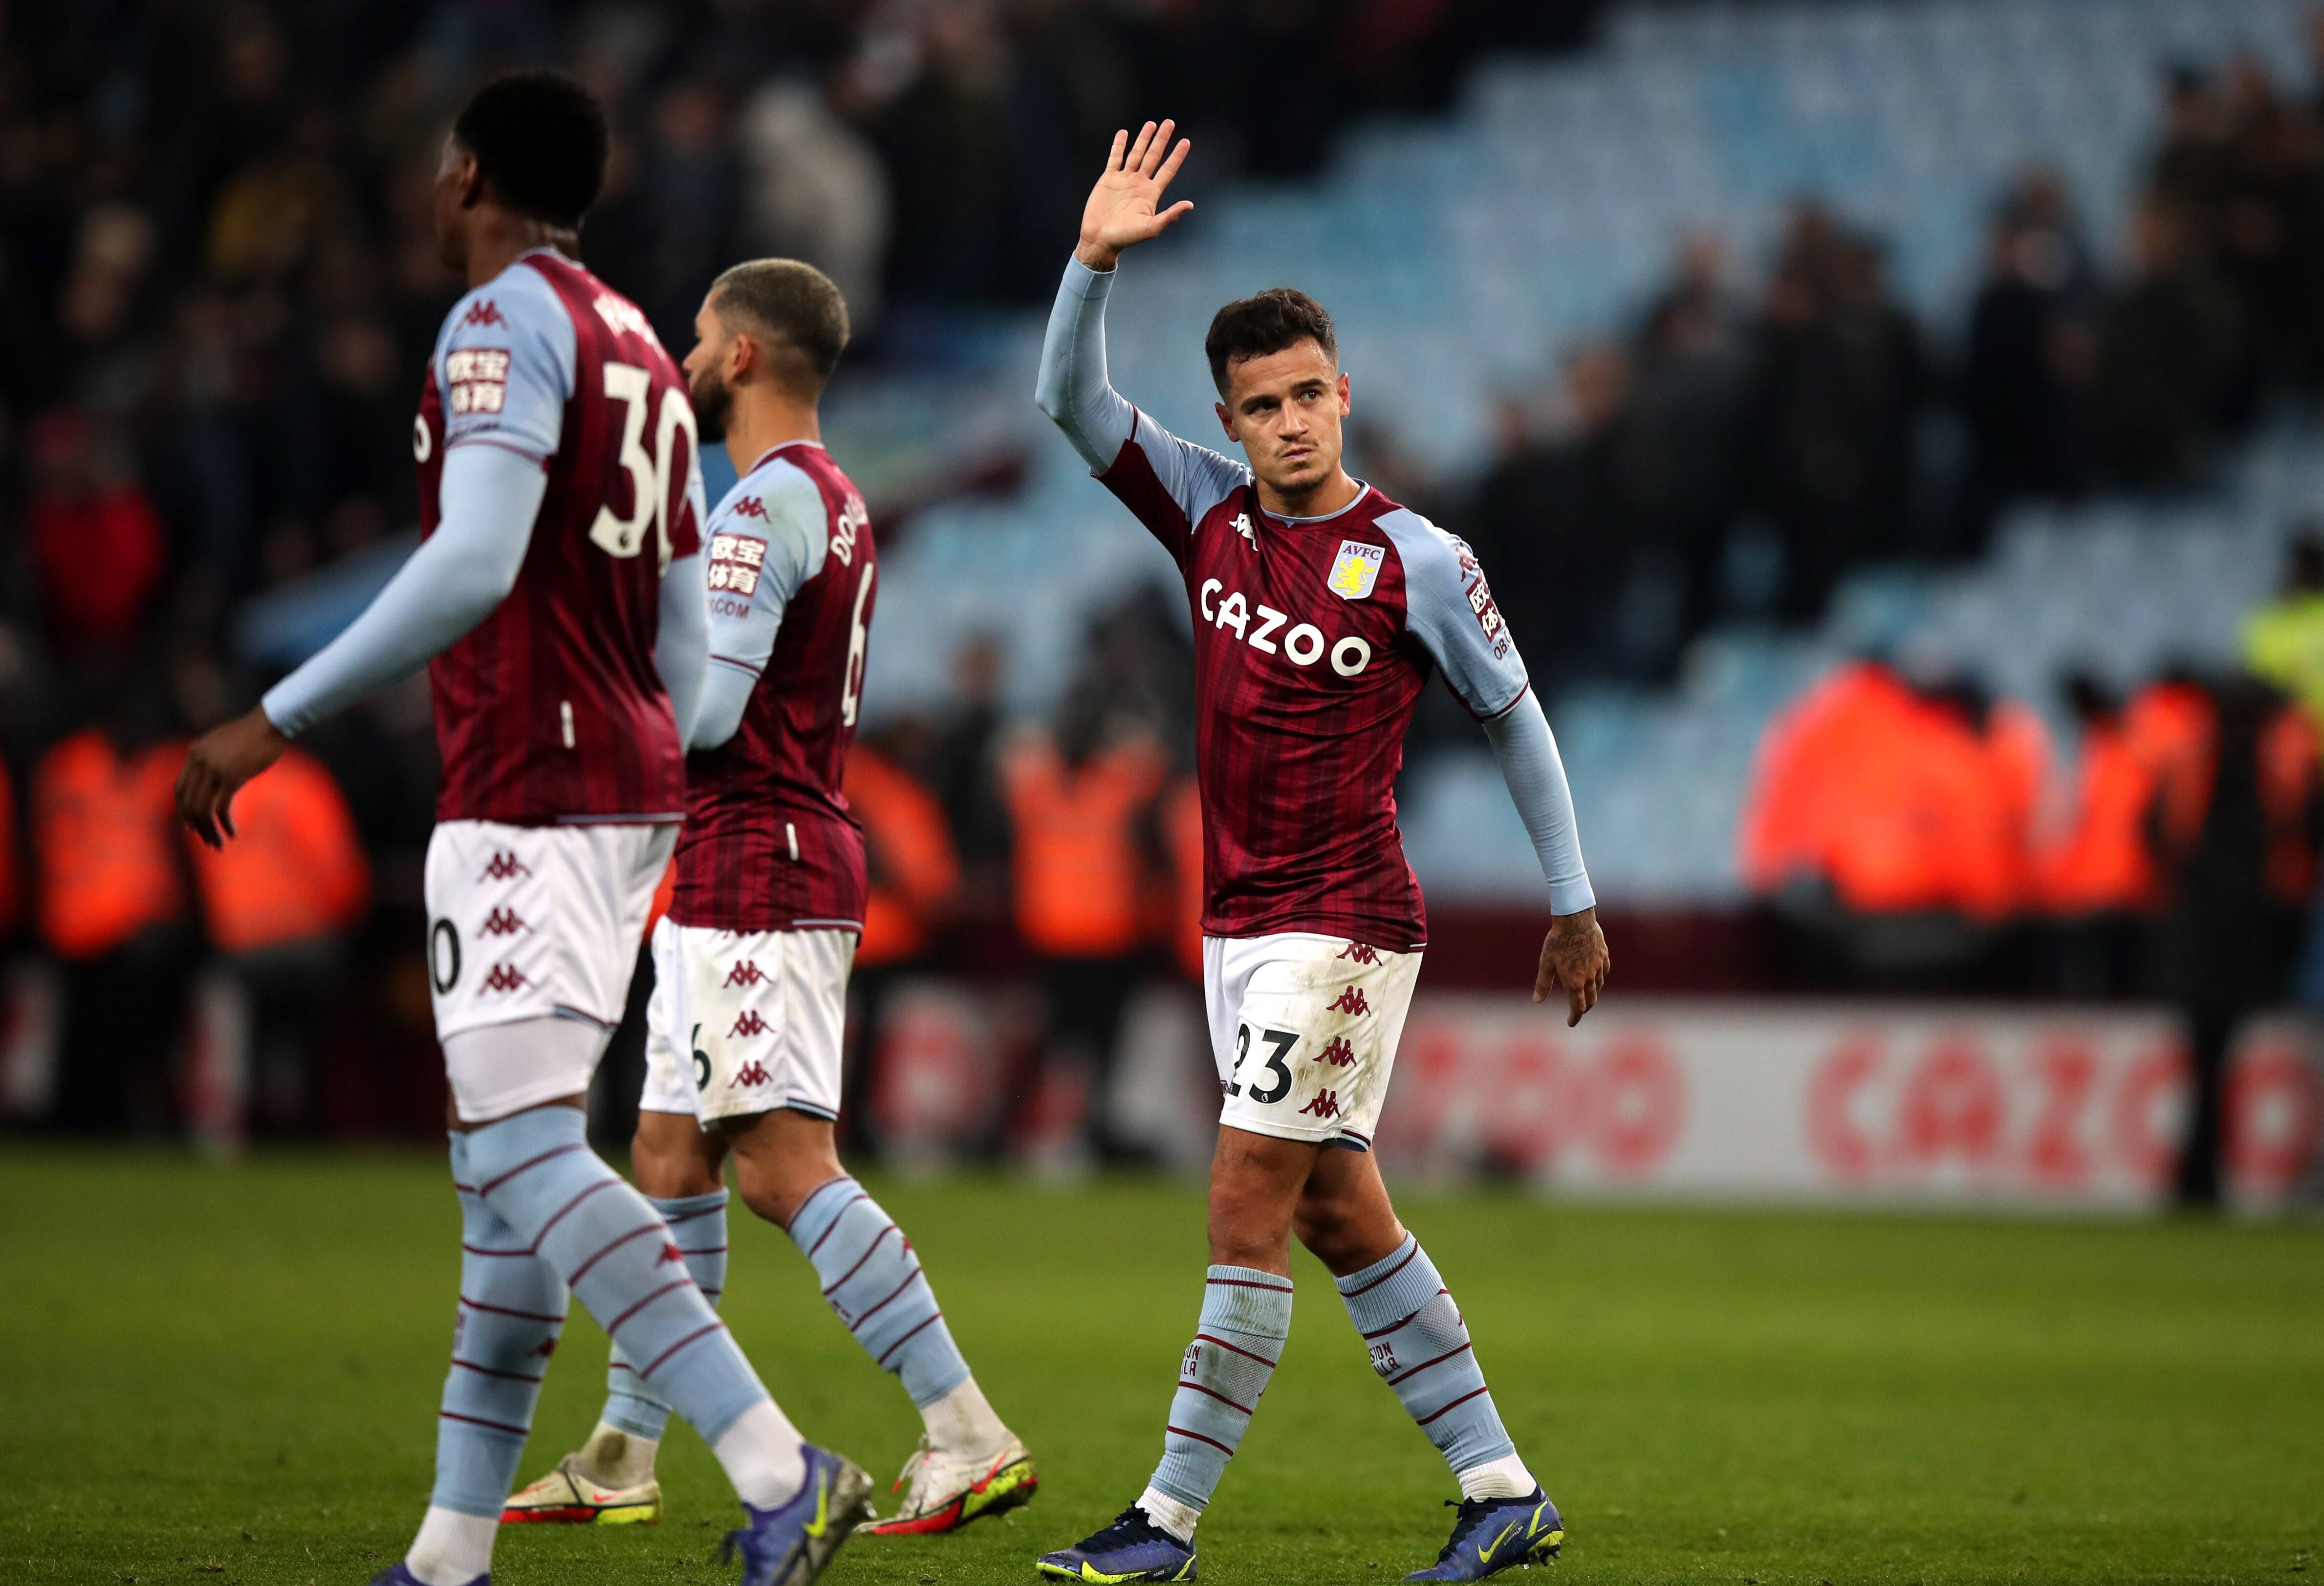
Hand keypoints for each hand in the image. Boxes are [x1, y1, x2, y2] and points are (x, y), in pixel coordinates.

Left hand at [175, 706, 290, 848]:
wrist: (272, 722)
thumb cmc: (255, 732)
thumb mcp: (225, 743)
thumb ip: (213, 758)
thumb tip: (214, 777)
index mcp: (195, 753)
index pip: (180, 789)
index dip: (184, 811)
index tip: (193, 826)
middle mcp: (199, 762)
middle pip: (189, 803)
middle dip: (196, 826)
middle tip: (207, 840)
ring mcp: (214, 769)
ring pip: (202, 809)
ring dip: (209, 830)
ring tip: (218, 844)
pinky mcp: (231, 777)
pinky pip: (221, 808)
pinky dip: (225, 824)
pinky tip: (233, 833)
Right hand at [1076, 119, 1193, 271]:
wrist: (1100, 239)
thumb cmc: (1126, 237)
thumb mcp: (1151, 228)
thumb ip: (1170, 216)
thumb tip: (1190, 205)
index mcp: (1151, 193)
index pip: (1168, 170)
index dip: (1177, 156)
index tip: (1186, 141)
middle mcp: (1139, 183)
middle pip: (1153, 156)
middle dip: (1161, 139)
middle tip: (1169, 122)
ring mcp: (1124, 179)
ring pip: (1136, 153)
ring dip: (1143, 139)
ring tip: (1151, 124)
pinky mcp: (1108, 178)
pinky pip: (1115, 157)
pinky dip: (1119, 145)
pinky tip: (1124, 133)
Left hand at [1533, 906, 1609, 1027]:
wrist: (1576, 920)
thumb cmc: (1557, 941)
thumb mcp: (1546, 963)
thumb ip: (1543, 983)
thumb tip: (1537, 1001)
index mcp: (1574, 982)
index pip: (1577, 1007)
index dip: (1574, 1017)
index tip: (1571, 1023)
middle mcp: (1589, 977)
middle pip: (1591, 1000)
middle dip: (1585, 1008)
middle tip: (1579, 1011)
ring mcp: (1598, 966)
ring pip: (1599, 986)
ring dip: (1593, 994)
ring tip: (1588, 995)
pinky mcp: (1603, 955)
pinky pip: (1604, 971)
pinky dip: (1600, 978)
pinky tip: (1597, 976)